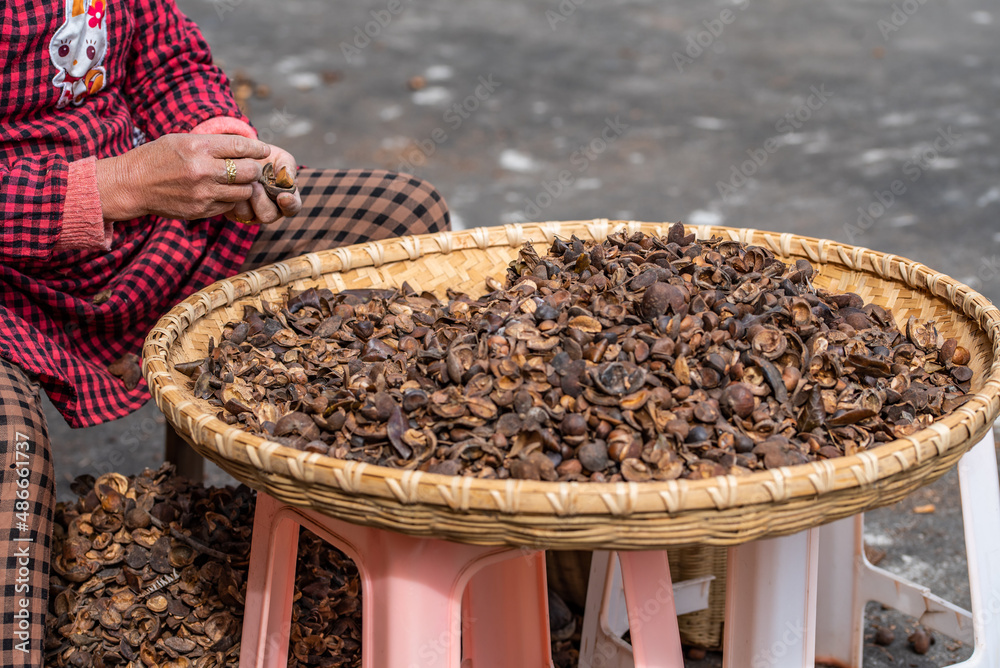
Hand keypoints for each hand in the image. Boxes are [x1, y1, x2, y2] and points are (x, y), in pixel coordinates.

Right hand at [95, 133, 270, 221]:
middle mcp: (203, 170)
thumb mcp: (182, 140)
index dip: (257, 148)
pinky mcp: (201, 210)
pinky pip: (229, 205)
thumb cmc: (157, 157)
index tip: (264, 150)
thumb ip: (212, 143)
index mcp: (198, 147)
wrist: (131, 185)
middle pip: (248, 171)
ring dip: (244, 186)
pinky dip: (230, 199)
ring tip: (237, 181)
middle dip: (254, 169)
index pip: (241, 146)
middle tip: (251, 167)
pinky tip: (221, 192)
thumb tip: (244, 144)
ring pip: (243, 191)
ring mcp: (203, 193)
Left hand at [226, 143, 301, 224]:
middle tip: (256, 184)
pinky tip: (232, 184)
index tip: (283, 196)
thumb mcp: (281, 157)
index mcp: (285, 198)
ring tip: (243, 180)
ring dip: (245, 196)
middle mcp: (269, 209)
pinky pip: (232, 211)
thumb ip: (288, 167)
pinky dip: (231, 196)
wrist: (241, 155)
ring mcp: (251, 212)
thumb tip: (288, 180)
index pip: (293, 208)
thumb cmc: (266, 157)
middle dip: (261, 200)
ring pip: (248, 215)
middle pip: (268, 215)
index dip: (289, 204)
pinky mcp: (233, 211)